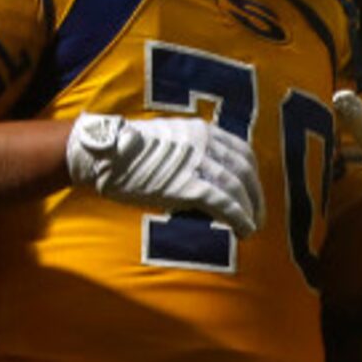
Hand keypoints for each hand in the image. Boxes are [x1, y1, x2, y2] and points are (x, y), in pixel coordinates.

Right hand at [65, 113, 262, 234]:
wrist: (104, 155)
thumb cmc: (128, 152)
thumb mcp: (168, 140)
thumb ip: (190, 152)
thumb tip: (201, 176)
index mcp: (201, 130)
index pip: (241, 150)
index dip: (252, 175)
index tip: (252, 192)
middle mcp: (205, 142)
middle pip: (245, 170)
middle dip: (256, 196)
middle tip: (257, 216)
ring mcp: (197, 163)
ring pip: (237, 187)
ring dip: (250, 211)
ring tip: (251, 228)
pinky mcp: (188, 185)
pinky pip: (224, 203)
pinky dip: (239, 218)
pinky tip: (243, 230)